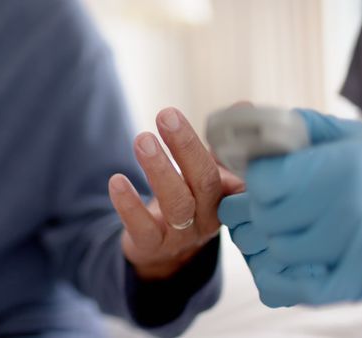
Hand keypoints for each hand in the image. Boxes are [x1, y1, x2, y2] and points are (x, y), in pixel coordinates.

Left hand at [109, 107, 243, 279]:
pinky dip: (129, 204)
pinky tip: (117, 180)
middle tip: (167, 115)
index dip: (236, 150)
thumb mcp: (208, 173)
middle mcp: (210, 217)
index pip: (240, 173)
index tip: (227, 121)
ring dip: (159, 169)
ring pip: (177, 204)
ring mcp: (182, 235)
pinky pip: (143, 227)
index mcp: (229, 197)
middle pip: (205, 182)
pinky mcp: (153, 246)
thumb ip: (223, 143)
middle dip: (186, 146)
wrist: (164, 252)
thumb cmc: (190, 201)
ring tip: (142, 139)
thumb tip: (244, 105)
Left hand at [220, 108, 361, 306]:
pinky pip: (289, 290)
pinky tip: (276, 265)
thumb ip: (298, 127)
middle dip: (262, 208)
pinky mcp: (352, 284)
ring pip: (273, 252)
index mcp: (341, 169)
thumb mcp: (349, 136)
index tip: (269, 178)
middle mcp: (346, 211)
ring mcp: (351, 252)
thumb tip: (246, 120)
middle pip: (263, 217)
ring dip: (271, 241)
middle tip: (277, 203)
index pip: (262, 181)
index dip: (259, 179)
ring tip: (288, 227)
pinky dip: (275, 280)